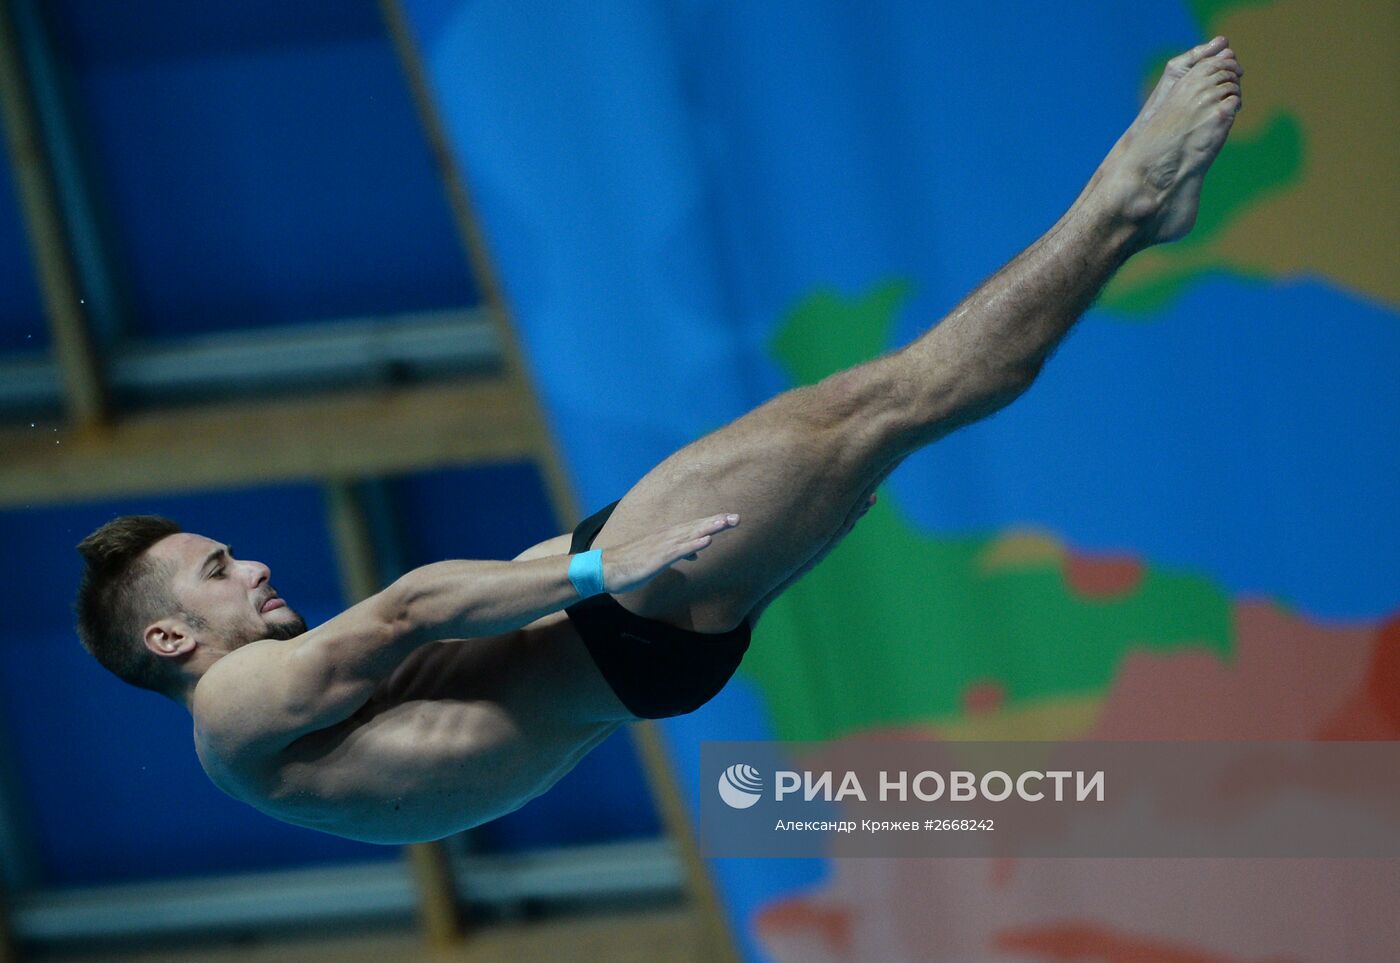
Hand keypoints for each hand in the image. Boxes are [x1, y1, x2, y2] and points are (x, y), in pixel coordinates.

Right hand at [602, 512, 739, 594]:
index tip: (731, 518)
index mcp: (668, 538)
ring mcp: (662, 547)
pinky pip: (678, 551)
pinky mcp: (656, 559)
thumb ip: (678, 554)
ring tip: (726, 523)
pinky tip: (706, 541)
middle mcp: (667, 538)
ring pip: (689, 535)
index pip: (695, 527)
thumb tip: (695, 555)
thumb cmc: (632, 564)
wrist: (606, 569)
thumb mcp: (660, 559)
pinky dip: (693, 545)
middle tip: (737, 517)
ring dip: (708, 528)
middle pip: (696, 527)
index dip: (713, 522)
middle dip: (716, 522)